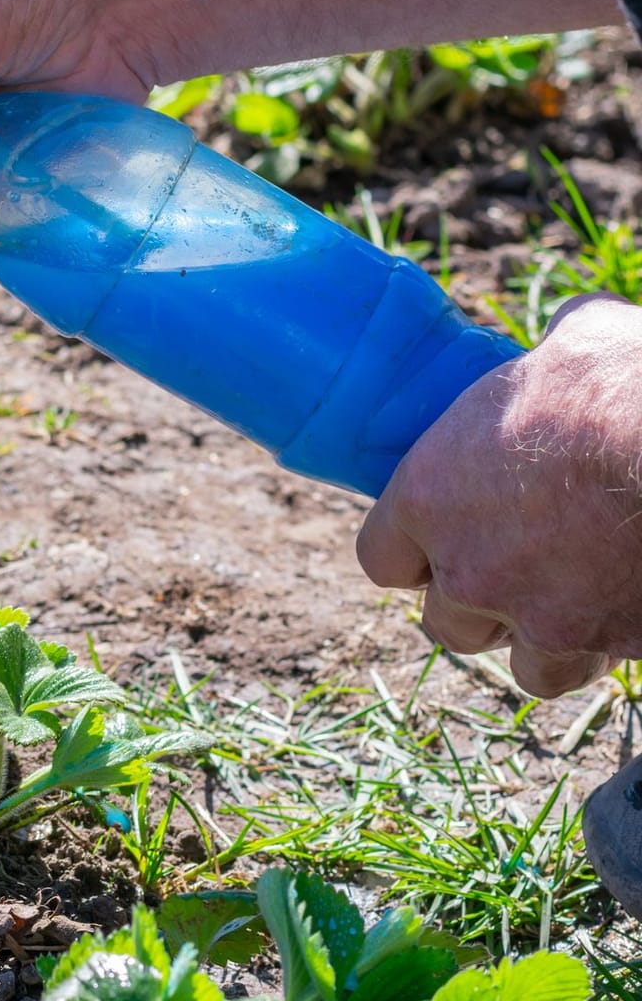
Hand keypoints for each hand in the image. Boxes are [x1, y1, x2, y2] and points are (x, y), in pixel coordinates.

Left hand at [358, 295, 641, 695]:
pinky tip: (618, 614)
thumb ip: (544, 362)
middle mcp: (469, 569)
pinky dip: (599, 650)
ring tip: (570, 601)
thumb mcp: (573, 340)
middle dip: (476, 604)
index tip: (438, 542)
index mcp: (430, 497)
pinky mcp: (605, 641)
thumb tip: (567, 332)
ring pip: (519, 663)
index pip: (382, 558)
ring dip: (538, 637)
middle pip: (445, 623)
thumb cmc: (621, 382)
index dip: (411, 554)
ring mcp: (537, 615)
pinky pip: (584, 668)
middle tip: (515, 570)